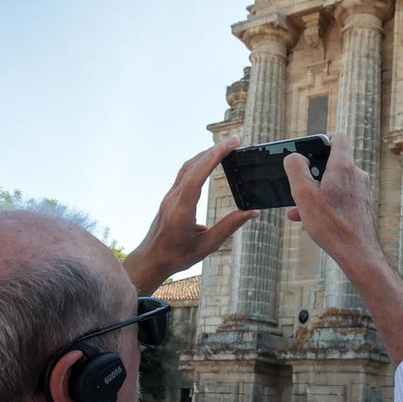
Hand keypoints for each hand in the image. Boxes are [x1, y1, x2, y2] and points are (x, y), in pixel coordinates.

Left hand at [124, 137, 257, 294]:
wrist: (152, 260)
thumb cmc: (177, 256)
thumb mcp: (207, 245)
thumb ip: (229, 227)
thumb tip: (251, 212)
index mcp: (181, 210)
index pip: (196, 177)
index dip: (213, 158)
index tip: (229, 145)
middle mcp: (173, 199)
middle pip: (192, 166)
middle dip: (213, 151)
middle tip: (234, 141)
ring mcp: (170, 197)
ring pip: (187, 168)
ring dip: (205, 155)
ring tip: (224, 147)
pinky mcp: (170, 198)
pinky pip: (184, 175)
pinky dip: (198, 164)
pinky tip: (208, 161)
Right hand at [284, 131, 379, 272]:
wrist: (357, 252)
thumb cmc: (331, 225)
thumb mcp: (304, 194)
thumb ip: (295, 169)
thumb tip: (294, 157)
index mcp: (343, 166)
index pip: (338, 137)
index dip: (322, 138)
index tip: (310, 148)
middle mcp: (356, 175)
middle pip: (333, 161)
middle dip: (313, 172)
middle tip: (300, 184)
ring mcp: (361, 190)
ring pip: (335, 182)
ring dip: (316, 191)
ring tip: (300, 207)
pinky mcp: (361, 203)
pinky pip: (340, 196)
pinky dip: (325, 202)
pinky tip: (309, 218)